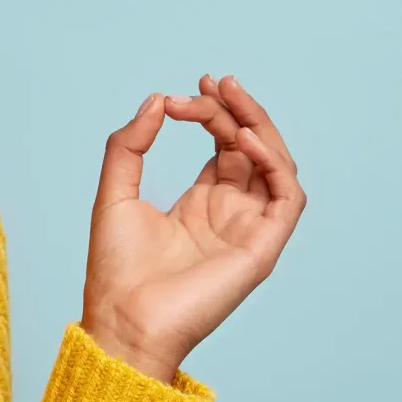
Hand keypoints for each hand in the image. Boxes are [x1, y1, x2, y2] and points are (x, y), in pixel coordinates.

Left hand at [79, 73, 305, 383]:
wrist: (122, 319)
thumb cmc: (115, 270)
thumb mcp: (114, 193)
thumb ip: (130, 146)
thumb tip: (156, 100)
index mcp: (200, 205)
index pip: (224, 146)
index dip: (210, 113)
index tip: (178, 96)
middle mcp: (231, 214)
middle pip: (253, 149)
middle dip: (237, 110)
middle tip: (214, 81)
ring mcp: (249, 230)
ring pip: (278, 166)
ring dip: (260, 126)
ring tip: (230, 98)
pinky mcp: (262, 248)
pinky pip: (287, 198)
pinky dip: (274, 164)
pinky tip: (243, 140)